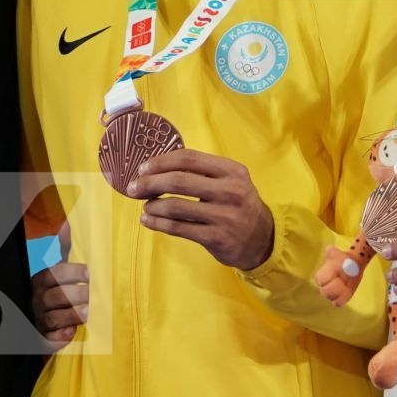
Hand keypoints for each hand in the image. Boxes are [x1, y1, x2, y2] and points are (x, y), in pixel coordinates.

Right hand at [30, 223, 86, 348]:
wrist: (41, 324)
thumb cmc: (57, 294)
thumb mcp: (59, 273)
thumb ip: (65, 251)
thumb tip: (68, 225)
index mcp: (41, 280)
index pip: (55, 274)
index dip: (73, 273)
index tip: (92, 274)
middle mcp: (37, 299)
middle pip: (55, 296)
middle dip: (77, 295)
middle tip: (97, 296)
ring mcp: (38, 320)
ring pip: (52, 317)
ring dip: (72, 316)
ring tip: (90, 314)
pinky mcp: (41, 339)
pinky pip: (47, 340)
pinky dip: (58, 338)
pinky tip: (71, 334)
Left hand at [130, 149, 274, 269]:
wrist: (264, 239)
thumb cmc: (239, 205)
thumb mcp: (230, 181)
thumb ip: (202, 172)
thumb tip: (157, 168)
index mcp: (231, 170)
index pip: (188, 158)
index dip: (161, 161)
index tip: (143, 168)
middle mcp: (229, 191)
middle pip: (179, 181)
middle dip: (150, 182)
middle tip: (133, 188)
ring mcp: (224, 216)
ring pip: (176, 206)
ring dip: (153, 205)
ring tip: (144, 205)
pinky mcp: (217, 238)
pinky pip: (179, 228)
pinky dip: (158, 223)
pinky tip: (148, 220)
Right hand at [315, 244, 364, 306]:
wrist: (352, 265)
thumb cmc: (343, 259)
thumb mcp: (337, 254)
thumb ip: (331, 252)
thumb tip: (329, 248)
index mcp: (322, 275)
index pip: (320, 281)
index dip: (326, 279)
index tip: (335, 274)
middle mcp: (325, 285)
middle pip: (324, 292)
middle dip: (333, 288)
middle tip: (341, 281)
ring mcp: (332, 293)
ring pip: (331, 298)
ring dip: (338, 294)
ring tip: (345, 286)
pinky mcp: (340, 298)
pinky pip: (338, 303)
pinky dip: (341, 300)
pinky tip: (346, 292)